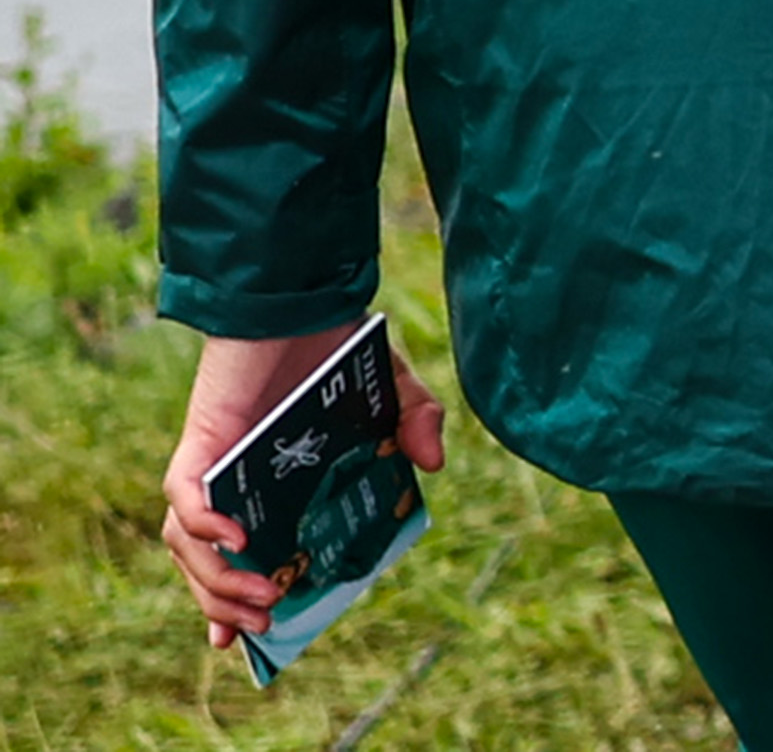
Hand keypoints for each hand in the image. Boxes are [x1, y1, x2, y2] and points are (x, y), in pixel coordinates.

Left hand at [161, 328, 443, 650]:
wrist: (302, 292)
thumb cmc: (335, 341)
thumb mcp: (391, 389)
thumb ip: (416, 421)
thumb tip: (432, 464)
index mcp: (269, 481)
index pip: (240, 551)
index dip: (236, 597)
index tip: (252, 637)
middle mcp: (232, 481)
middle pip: (206, 560)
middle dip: (226, 604)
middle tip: (264, 627)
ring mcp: (212, 463)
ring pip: (187, 542)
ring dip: (215, 580)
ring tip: (259, 601)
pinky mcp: (200, 441)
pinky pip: (183, 498)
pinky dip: (202, 525)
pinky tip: (235, 538)